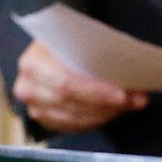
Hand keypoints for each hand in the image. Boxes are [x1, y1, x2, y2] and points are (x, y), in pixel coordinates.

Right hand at [13, 40, 146, 133]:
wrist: (50, 44)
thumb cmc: (66, 39)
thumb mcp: (78, 37)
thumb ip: (98, 52)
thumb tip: (132, 69)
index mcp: (33, 62)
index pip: (66, 83)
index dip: (95, 92)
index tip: (121, 94)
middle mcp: (28, 86)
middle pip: (71, 103)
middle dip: (105, 104)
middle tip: (132, 100)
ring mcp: (34, 105)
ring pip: (73, 117)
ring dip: (105, 113)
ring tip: (129, 104)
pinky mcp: (43, 117)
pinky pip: (71, 125)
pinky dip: (94, 120)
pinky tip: (112, 111)